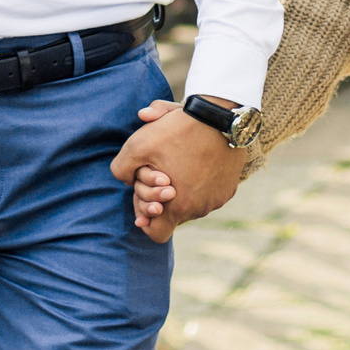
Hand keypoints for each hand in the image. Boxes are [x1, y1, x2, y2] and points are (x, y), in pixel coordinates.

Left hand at [110, 97, 244, 243]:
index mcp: (178, 207)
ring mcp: (217, 200)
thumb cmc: (177, 131)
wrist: (220, 115)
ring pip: (193, 204)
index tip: (147, 200)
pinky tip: (197, 161)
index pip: (157, 234)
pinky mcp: (229, 189)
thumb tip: (126, 179)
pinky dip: (201, 183)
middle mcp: (200, 209)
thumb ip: (120, 169)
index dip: (147, 219)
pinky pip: (210, 194)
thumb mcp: (137, 145)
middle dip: (164, 199)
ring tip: (180, 163)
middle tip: (161, 175)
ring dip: (183, 190)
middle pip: (175, 216)